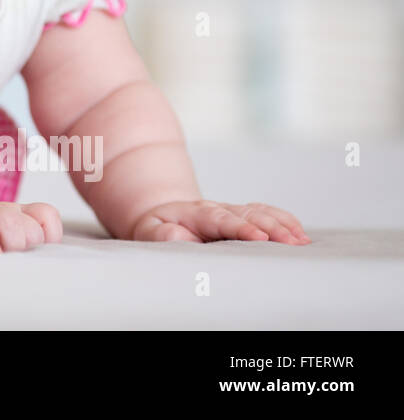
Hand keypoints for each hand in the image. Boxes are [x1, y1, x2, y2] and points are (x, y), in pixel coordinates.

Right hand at [0, 202, 62, 254]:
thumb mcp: (2, 244)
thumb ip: (23, 250)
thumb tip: (44, 272)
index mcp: (16, 216)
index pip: (47, 215)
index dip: (49, 236)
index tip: (36, 253)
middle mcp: (2, 213)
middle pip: (31, 226)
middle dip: (28, 248)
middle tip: (14, 260)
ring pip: (8, 220)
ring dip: (10, 244)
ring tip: (0, 259)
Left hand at [129, 200, 310, 244]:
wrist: (164, 218)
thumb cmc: (158, 230)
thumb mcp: (150, 232)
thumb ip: (163, 235)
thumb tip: (179, 237)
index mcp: (196, 213)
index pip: (221, 220)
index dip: (241, 229)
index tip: (259, 238)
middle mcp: (219, 209)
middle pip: (248, 215)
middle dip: (272, 228)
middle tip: (292, 243)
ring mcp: (233, 211)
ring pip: (261, 213)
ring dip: (282, 225)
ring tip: (301, 241)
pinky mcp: (244, 216)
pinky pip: (266, 213)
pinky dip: (284, 220)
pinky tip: (300, 232)